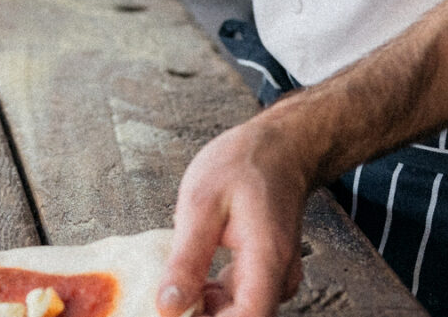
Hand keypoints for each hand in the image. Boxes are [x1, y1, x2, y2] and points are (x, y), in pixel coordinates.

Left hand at [156, 116, 309, 316]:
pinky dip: (212, 295)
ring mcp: (275, 276)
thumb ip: (186, 259)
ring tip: (174, 285)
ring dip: (205, 308)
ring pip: (239, 312)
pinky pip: (240, 298)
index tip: (175, 316)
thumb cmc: (243, 164)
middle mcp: (279, 277)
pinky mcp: (266, 273)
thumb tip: (168, 306)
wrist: (280, 146)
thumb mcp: (201, 202)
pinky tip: (191, 277)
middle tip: (167, 299)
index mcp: (267, 260)